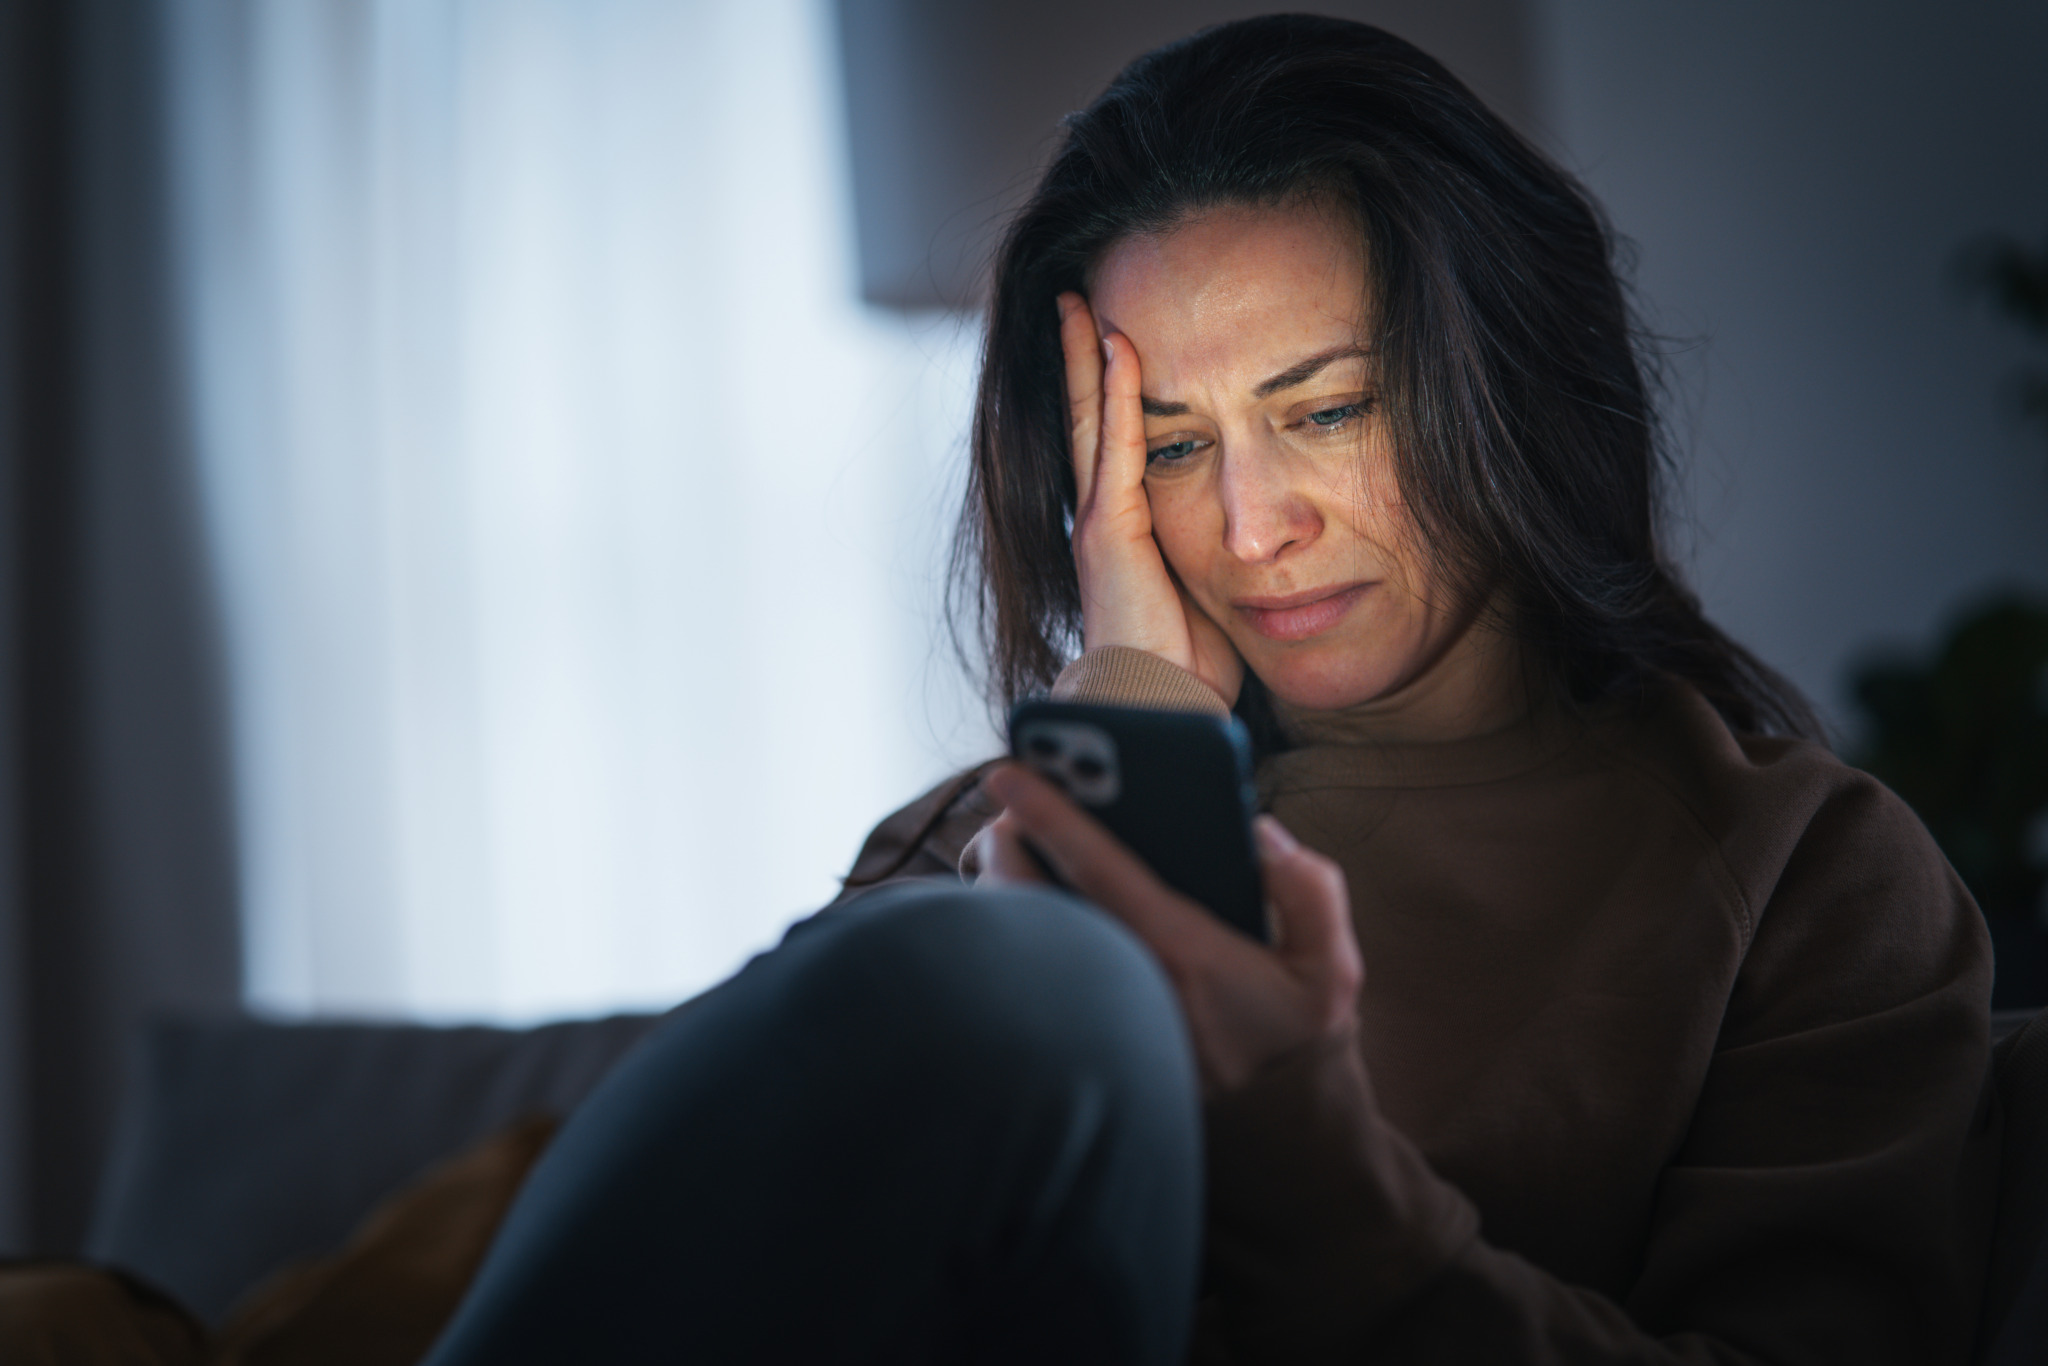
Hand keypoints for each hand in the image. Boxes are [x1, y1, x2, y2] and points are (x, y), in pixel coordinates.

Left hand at [972, 762, 1362, 1095]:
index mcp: (1184, 955)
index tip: (1009, 772)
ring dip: (1004, 890)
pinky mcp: (1087, 1037)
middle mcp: (1126, 985)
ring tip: (1011, 847)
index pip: (1100, 870)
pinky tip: (1028, 905)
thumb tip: (1256, 833)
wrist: (1283, 1142)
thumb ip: (1307, 888)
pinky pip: (1032, 976)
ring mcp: (1098, 1015)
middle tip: (1005, 808)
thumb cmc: (1300, 1042)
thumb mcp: (1334, 968)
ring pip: (1021, 942)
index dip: (1050, 815)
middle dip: (1005, 846)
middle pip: (1031, 904)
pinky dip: (1018, 933)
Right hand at [1059, 292, 1243, 705]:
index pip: (1109, 442)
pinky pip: (1116, 448)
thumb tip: (1256, 529)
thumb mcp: (1206, 587)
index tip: (1107, 337)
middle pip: (1083, 418)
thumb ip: (1214, 548)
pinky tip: (1117, 350)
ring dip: (1085, 359)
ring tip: (1080, 304)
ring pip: (1088, 422)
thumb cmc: (1188, 662)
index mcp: (1120, 529)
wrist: (1160, 703)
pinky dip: (1115, 397)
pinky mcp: (1110, 531)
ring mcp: (1099, 521)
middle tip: (1073, 298)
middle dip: (1076, 357)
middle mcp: (1099, 517)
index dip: (1103, 390)